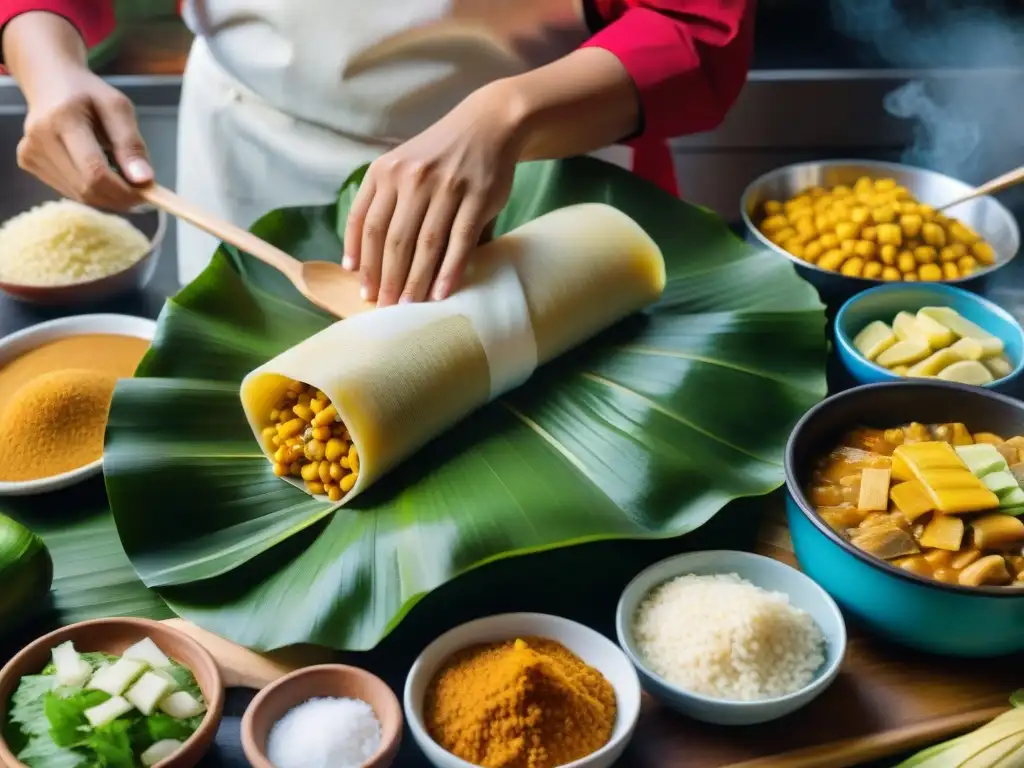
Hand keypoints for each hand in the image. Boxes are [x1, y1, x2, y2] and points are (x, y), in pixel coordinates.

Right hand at [17, 64, 152, 209]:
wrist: (50, 82)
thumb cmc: (88, 94)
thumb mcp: (118, 108)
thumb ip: (131, 144)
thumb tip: (144, 180)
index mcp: (63, 119)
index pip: (95, 171)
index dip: (123, 191)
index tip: (147, 193)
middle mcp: (40, 138)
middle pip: (86, 188)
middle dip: (118, 197)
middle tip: (138, 190)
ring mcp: (30, 152)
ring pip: (78, 195)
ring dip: (106, 195)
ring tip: (119, 177)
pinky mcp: (28, 162)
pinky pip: (68, 190)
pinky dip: (90, 190)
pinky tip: (96, 172)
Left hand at [343, 83, 525, 305]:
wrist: (488, 124)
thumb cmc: (439, 155)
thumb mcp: (402, 166)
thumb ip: (383, 202)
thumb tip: (362, 259)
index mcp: (386, 171)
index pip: (366, 223)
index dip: (362, 259)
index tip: (362, 288)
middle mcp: (412, 177)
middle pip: (393, 239)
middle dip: (387, 279)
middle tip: (384, 308)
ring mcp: (446, 187)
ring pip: (424, 244)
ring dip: (415, 280)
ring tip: (409, 307)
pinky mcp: (477, 196)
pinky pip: (459, 241)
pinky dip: (449, 271)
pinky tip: (441, 293)